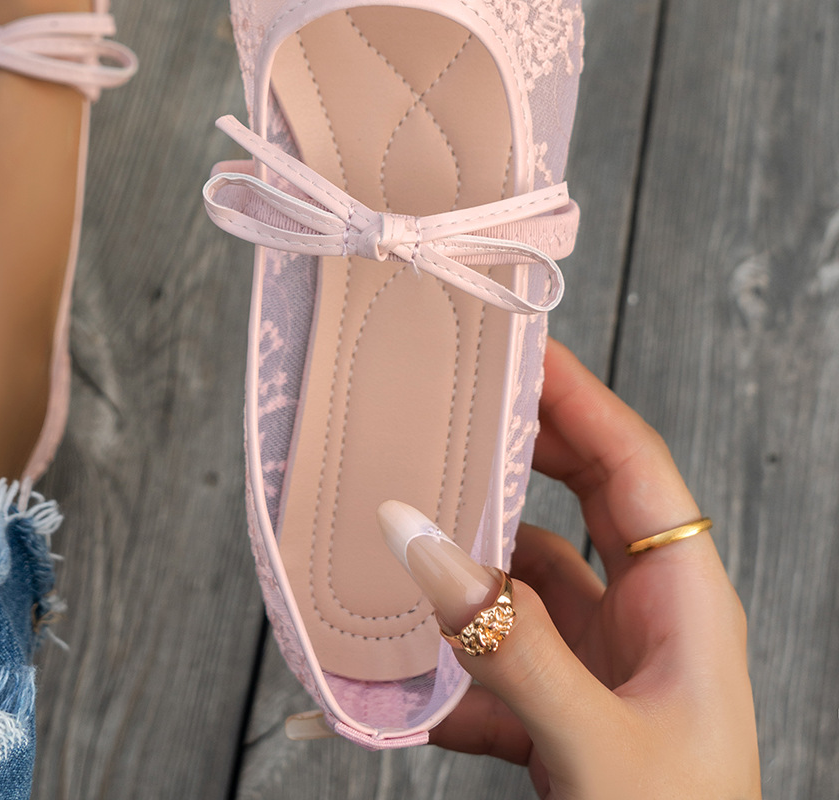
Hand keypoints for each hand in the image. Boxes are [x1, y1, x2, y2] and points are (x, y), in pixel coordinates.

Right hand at [382, 339, 759, 798]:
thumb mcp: (600, 746)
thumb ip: (511, 649)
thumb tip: (424, 545)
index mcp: (687, 603)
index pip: (634, 465)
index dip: (579, 397)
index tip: (516, 347)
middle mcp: (649, 619)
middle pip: (581, 500)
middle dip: (518, 453)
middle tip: (450, 407)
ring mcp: (607, 664)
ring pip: (528, 578)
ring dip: (468, 567)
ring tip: (406, 539)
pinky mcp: (567, 708)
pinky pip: (499, 656)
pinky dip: (452, 663)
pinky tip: (409, 686)